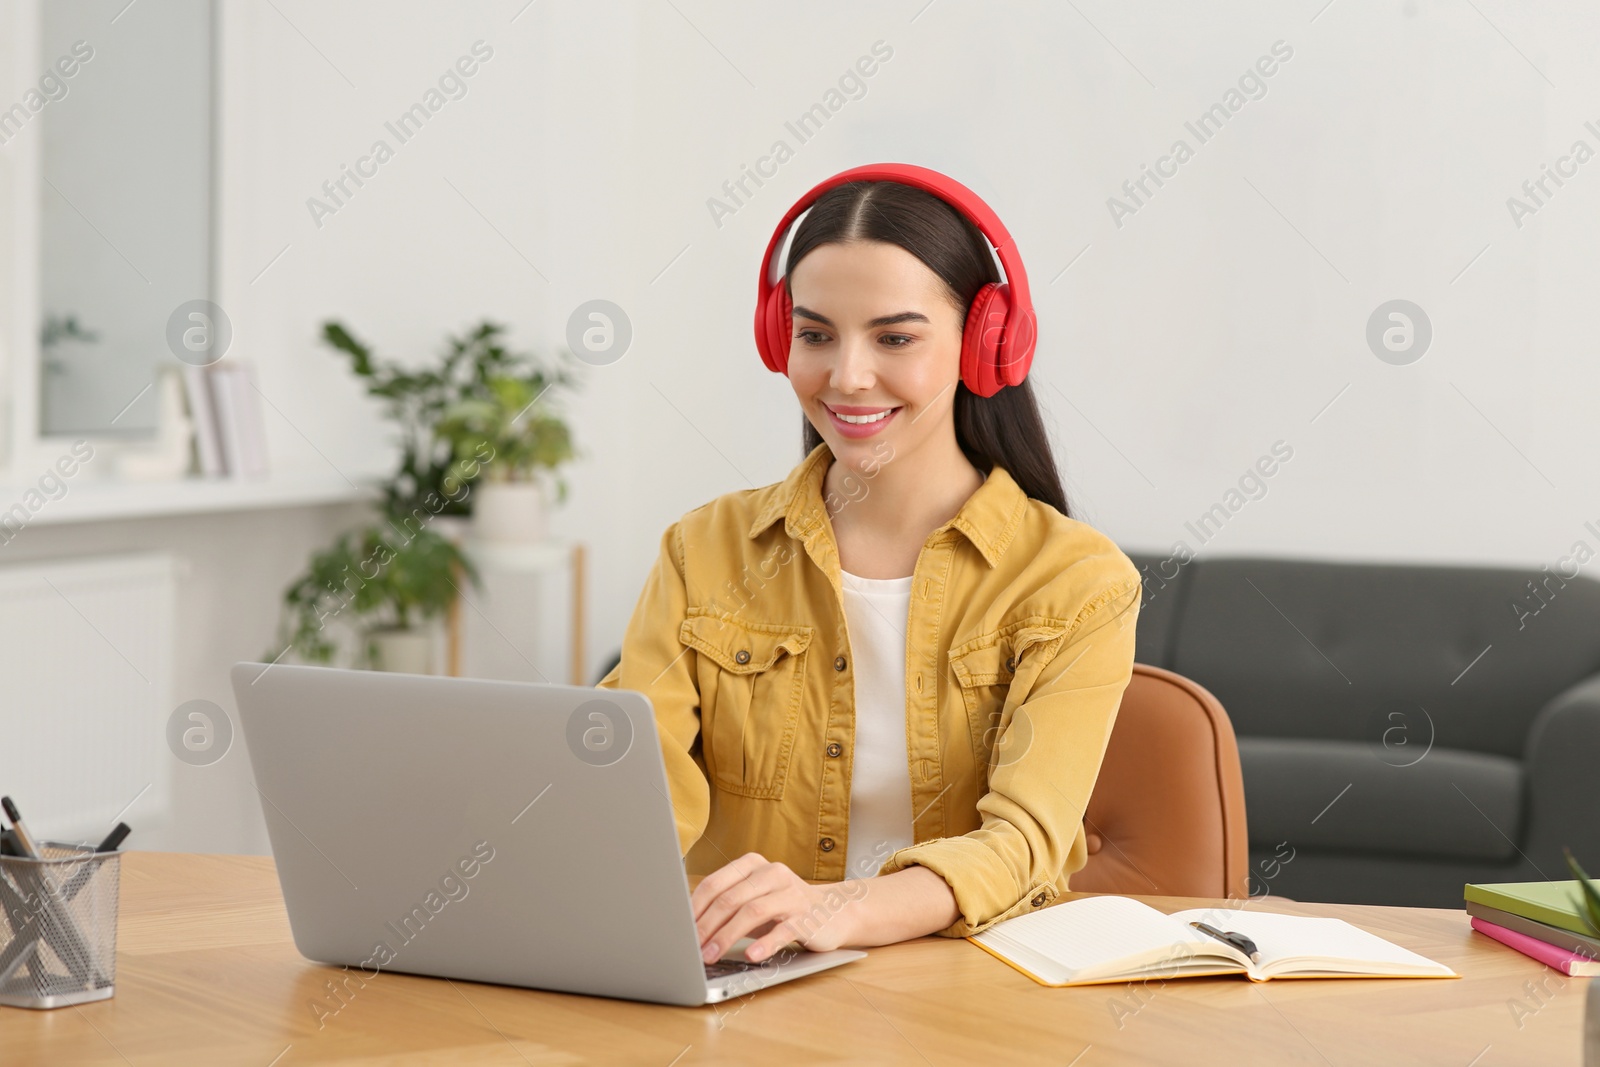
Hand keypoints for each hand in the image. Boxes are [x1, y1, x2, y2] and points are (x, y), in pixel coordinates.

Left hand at [691, 852, 856, 963]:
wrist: (832, 911)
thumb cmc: (781, 908)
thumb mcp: (752, 901)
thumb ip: (725, 906)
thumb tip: (686, 927)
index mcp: (752, 865)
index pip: (715, 884)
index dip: (694, 908)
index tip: (678, 930)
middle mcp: (771, 873)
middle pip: (730, 898)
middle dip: (706, 926)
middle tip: (691, 948)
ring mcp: (791, 893)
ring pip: (753, 912)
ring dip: (727, 936)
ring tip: (711, 956)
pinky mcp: (808, 916)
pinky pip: (783, 929)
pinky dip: (765, 943)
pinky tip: (752, 955)